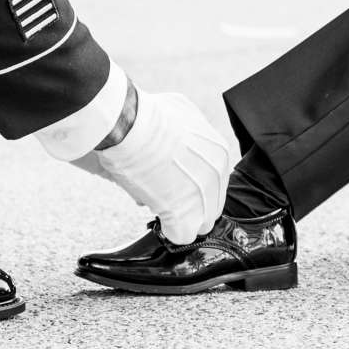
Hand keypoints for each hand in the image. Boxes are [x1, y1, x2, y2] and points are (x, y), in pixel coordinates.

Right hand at [78, 89, 236, 243]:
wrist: (130, 126)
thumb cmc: (147, 115)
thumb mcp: (179, 112)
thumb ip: (186, 133)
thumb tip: (176, 146)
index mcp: (218, 152)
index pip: (213, 181)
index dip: (191, 183)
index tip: (173, 180)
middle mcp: (217, 175)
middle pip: (210, 203)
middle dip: (187, 200)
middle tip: (163, 192)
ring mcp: (203, 197)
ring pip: (198, 222)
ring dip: (178, 214)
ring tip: (156, 200)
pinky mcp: (184, 216)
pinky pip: (182, 235)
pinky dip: (169, 230)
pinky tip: (157, 215)